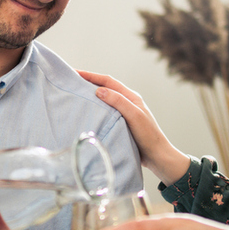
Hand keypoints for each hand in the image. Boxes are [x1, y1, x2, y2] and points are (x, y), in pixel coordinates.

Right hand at [78, 70, 189, 184]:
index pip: (108, 81)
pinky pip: (104, 113)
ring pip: (104, 101)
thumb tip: (98, 90)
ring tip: (75, 96)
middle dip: (88, 83)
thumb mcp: (134, 116)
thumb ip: (118, 102)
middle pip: (105, 88)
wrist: (157, 156)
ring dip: (90, 96)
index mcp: (131, 97)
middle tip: (71, 83)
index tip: (75, 73)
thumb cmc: (148, 136)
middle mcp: (127, 103)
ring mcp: (123, 114)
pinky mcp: (121, 125)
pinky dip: (94, 110)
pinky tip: (86, 115)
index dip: (91, 76)